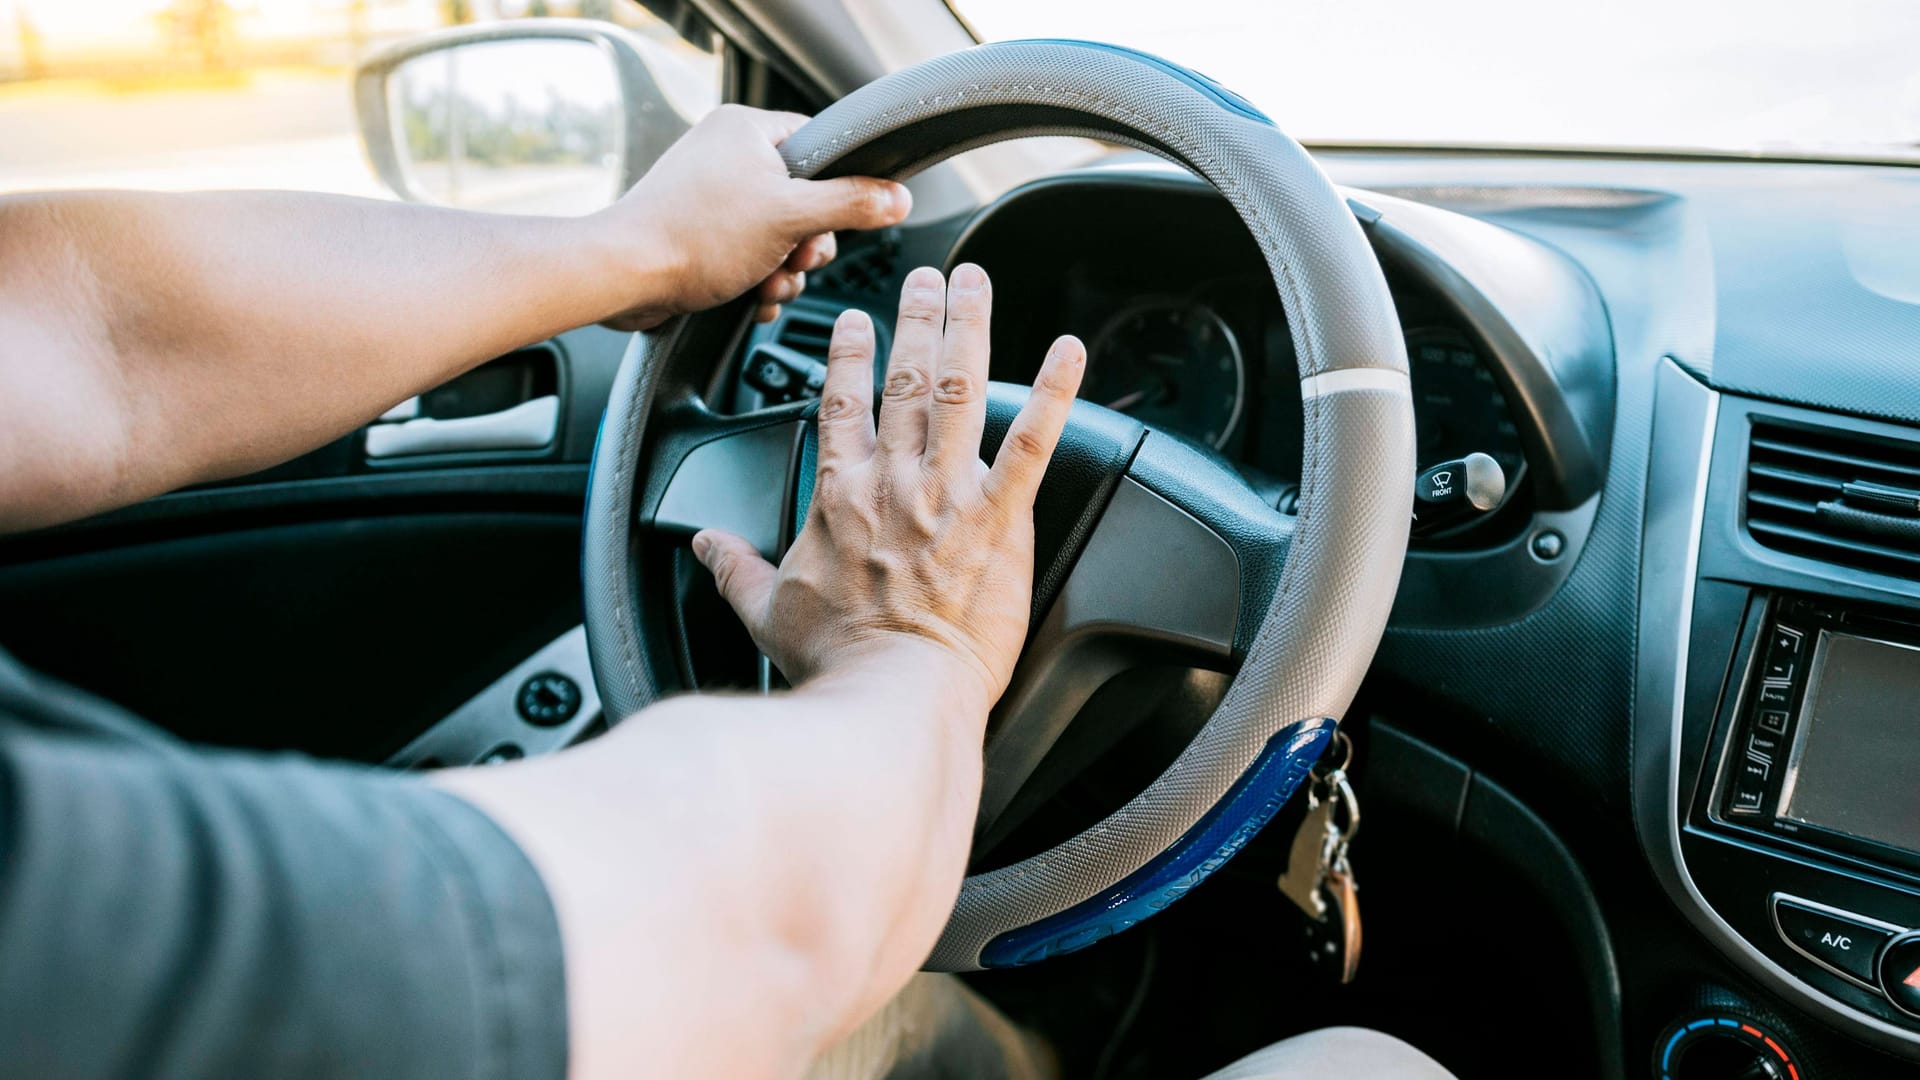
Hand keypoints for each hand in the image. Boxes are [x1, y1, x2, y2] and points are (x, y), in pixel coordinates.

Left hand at [598, 106, 910, 330]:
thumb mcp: (791, 216)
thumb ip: (852, 204)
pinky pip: (750, 255)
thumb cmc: (695, 235)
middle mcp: (728, 156)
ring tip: (766, 283)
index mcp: (747, 129)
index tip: (835, 217)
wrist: (627, 276)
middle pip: (804, 199)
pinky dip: (758, 281)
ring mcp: (712, 197)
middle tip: (796, 258)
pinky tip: (751, 297)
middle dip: (807, 245)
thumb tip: (898, 198)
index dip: (836, 186)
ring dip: (784, 271)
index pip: (819, 144)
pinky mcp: (700, 235)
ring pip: (779, 236)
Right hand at [691, 264, 1085, 702]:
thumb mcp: (764, 610)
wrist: (890, 694)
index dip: (848, 354)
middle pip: (906, 379)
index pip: (839, 402)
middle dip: (916, 319)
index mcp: (839, 496)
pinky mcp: (997, 520)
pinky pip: (1032, 444)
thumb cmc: (835, 661)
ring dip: (969, 329)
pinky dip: (1054, 394)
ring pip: (960, 390)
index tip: (856, 320)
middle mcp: (893, 482)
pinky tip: (1069, 353)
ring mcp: (948, 495)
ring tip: (975, 285)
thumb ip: (733, 567)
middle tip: (928, 278)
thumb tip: (703, 546)